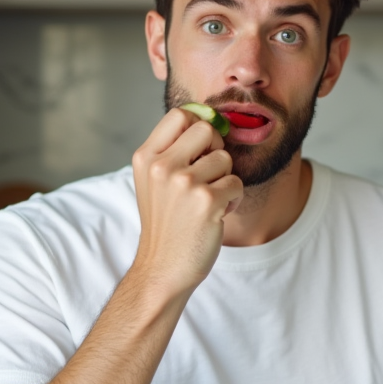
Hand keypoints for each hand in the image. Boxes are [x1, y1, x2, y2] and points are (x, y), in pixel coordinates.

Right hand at [131, 108, 243, 295]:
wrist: (162, 268)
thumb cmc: (165, 223)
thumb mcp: (153, 181)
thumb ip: (173, 150)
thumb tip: (210, 118)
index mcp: (145, 157)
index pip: (180, 115)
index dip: (198, 126)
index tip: (201, 148)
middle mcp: (162, 166)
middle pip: (207, 130)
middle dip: (214, 152)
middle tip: (207, 178)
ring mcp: (184, 183)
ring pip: (226, 159)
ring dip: (225, 180)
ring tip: (208, 201)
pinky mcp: (207, 201)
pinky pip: (237, 184)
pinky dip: (233, 200)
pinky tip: (216, 215)